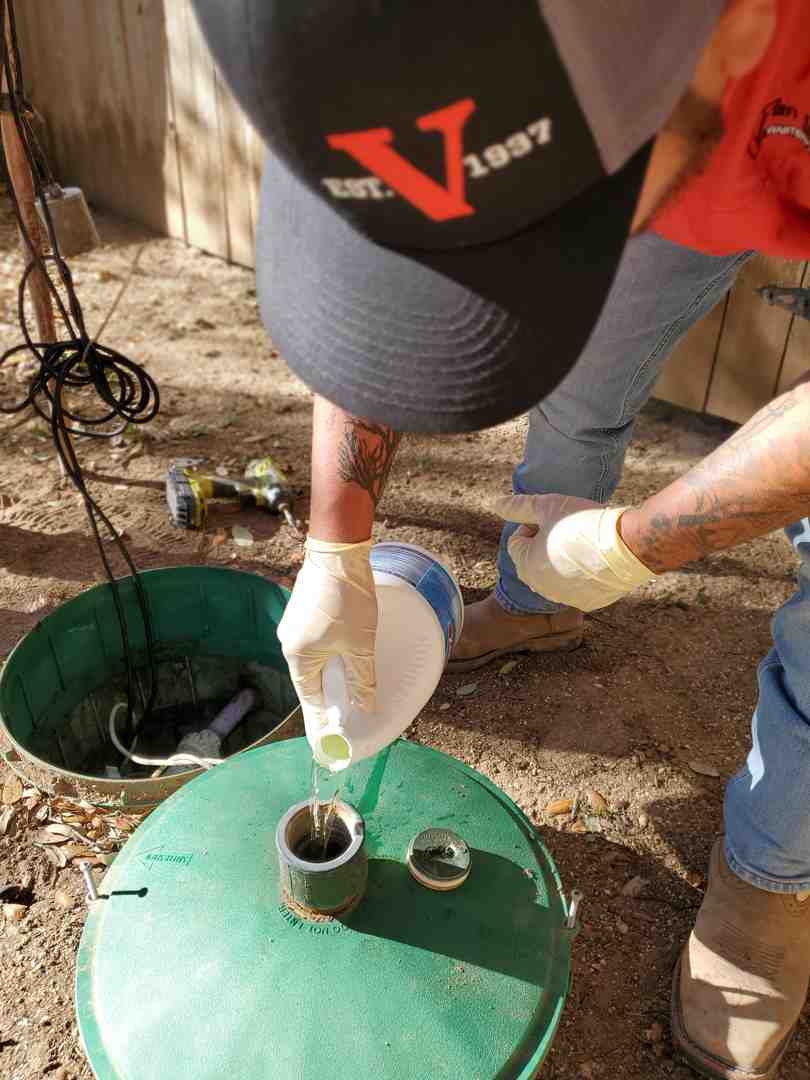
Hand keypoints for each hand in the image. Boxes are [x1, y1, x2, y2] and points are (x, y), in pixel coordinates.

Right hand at [277, 538, 376, 729]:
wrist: (338, 552)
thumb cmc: (347, 600)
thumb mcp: (360, 644)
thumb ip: (363, 679)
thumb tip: (366, 707)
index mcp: (297, 655)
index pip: (309, 696)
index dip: (323, 714)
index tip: (334, 731)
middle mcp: (289, 641)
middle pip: (309, 676)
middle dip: (330, 691)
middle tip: (349, 705)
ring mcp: (293, 623)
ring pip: (313, 656)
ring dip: (331, 667)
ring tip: (352, 677)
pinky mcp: (302, 608)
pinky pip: (313, 638)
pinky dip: (328, 649)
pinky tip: (346, 648)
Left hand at [494, 493, 655, 611]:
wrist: (629, 545)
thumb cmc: (584, 521)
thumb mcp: (548, 506)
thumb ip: (519, 507)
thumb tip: (496, 504)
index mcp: (525, 565)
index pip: (517, 541)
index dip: (535, 526)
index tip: (557, 520)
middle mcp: (540, 588)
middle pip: (533, 560)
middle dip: (545, 545)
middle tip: (570, 531)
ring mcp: (564, 598)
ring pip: (554, 574)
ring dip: (562, 560)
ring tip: (585, 544)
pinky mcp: (586, 603)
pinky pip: (575, 586)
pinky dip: (581, 575)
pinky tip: (596, 561)